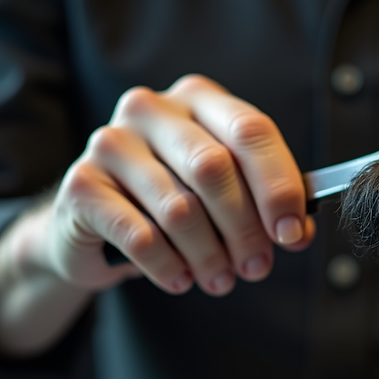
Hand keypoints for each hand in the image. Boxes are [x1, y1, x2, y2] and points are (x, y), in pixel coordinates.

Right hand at [43, 74, 314, 295]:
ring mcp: (110, 142)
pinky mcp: (80, 184)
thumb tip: (298, 231)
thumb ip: (266, 204)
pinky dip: (169, 266)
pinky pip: (140, 235)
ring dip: (209, 255)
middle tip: (257, 268)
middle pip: (214, 168)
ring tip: (220, 279)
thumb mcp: (225, 194)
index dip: (278, 185)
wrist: (92, 222)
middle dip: (244, 228)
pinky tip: (180, 279)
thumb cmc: (172, 199)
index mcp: (198, 98)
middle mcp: (151, 109)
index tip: (291, 233)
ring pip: (179, 208)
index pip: (250, 131)